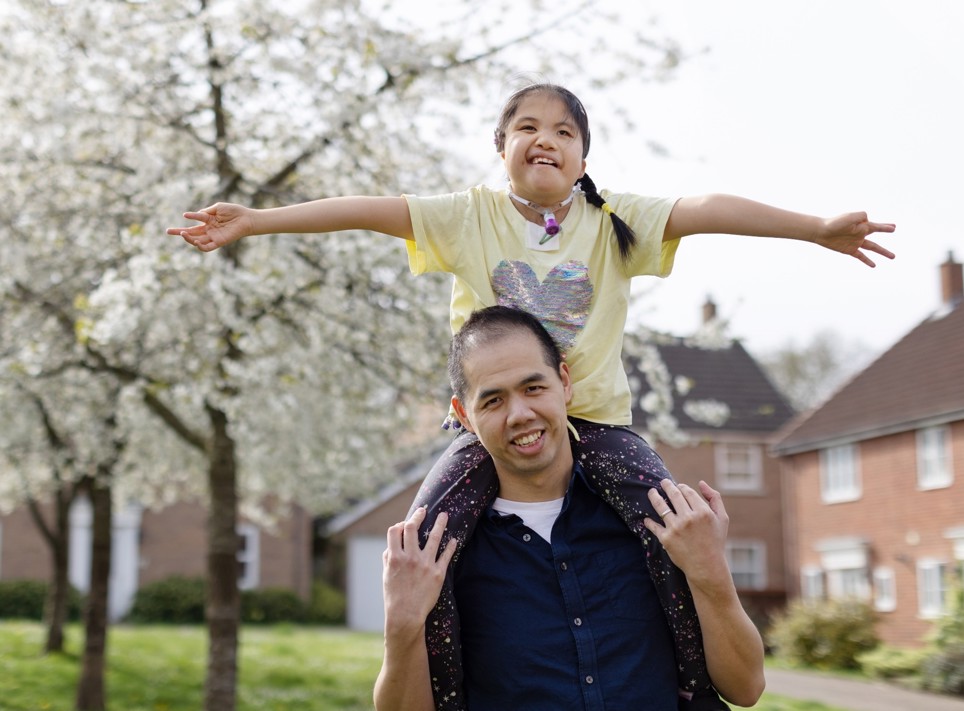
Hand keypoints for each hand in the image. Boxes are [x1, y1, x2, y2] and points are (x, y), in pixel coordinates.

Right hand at [166, 202, 253, 251]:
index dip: (190, 216)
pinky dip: (200, 246)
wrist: (247, 219)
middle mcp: (209, 229)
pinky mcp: (219, 242)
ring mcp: (213, 236)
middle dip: (178, 232)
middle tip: (167, 231)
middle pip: (191, 232)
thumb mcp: (218, 208)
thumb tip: (196, 214)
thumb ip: (206, 211)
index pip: (196, 219)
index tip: (184, 215)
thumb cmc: (234, 211)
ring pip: (196, 240)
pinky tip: (195, 242)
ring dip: (188, 238)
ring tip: (182, 234)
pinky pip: (207, 247)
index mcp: (209, 220)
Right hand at [382, 507, 456, 632]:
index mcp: (395, 557)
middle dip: (418, 516)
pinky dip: (451, 546)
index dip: (399, 524)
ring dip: (440, 523)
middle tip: (423, 511)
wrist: (406, 615)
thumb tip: (391, 546)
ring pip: (434, 537)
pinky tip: (453, 540)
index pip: (394, 531)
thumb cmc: (394, 596)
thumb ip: (388, 558)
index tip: (405, 522)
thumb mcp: (386, 576)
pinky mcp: (437, 573)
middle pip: (413, 528)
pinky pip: (446, 555)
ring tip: (444, 515)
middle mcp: (410, 557)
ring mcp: (425, 564)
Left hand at [644, 480, 730, 587]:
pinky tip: (647, 519)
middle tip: (663, 482)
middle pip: (673, 495)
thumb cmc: (715, 541)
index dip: (681, 487)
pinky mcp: (666, 539)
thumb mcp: (722, 519)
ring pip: (660, 506)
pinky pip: (653, 526)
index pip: (687, 492)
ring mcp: (676, 528)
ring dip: (653, 496)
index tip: (678, 486)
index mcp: (703, 512)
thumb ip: (714, 498)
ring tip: (651, 491)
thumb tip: (701, 483)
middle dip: (666, 485)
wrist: (707, 567)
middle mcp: (688, 518)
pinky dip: (648, 521)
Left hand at [815, 212, 895, 266]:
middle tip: (894, 229)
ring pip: (872, 248)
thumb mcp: (851, 217)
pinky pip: (861, 256)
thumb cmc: (835, 222)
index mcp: (862, 225)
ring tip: (893, 256)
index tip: (894, 227)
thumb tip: (868, 220)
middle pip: (876, 234)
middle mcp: (860, 233)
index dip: (885, 227)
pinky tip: (874, 266)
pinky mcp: (849, 250)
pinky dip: (867, 261)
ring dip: (882, 252)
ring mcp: (855, 242)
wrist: (821, 231)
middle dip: (885, 231)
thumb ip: (861, 216)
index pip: (877, 226)